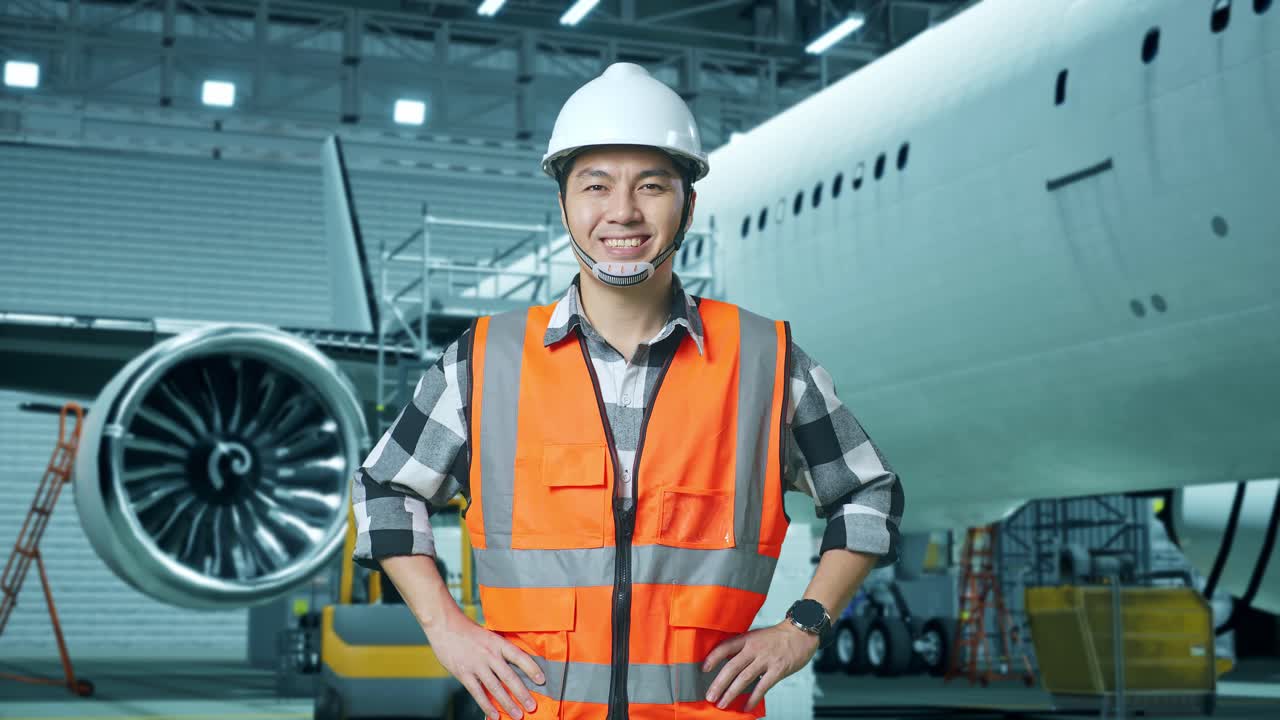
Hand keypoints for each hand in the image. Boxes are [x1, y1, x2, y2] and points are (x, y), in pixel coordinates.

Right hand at [423, 605, 545, 719]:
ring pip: (495, 687)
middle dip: (522, 693)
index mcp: (498, 643)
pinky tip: (495, 715)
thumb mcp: (489, 636)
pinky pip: (478, 693)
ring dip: (508, 703)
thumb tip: (515, 666)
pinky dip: (487, 705)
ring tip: (518, 715)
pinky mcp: (464, 673)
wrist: (445, 626)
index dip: (532, 668)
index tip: (542, 679)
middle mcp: (489, 654)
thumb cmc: (468, 631)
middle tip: (532, 706)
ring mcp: (476, 665)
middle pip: (509, 676)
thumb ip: (500, 650)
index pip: (519, 656)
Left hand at [702, 621, 819, 711]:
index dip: (713, 657)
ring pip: (744, 678)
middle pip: (732, 666)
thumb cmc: (777, 637)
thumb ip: (743, 648)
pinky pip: (763, 686)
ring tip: (722, 703)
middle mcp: (754, 648)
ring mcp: (766, 659)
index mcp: (747, 639)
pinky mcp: (778, 669)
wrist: (801, 633)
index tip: (704, 669)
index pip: (725, 647)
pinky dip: (753, 698)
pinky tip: (746, 707)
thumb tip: (727, 663)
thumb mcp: (757, 636)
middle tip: (710, 696)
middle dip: (719, 683)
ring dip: (731, 693)